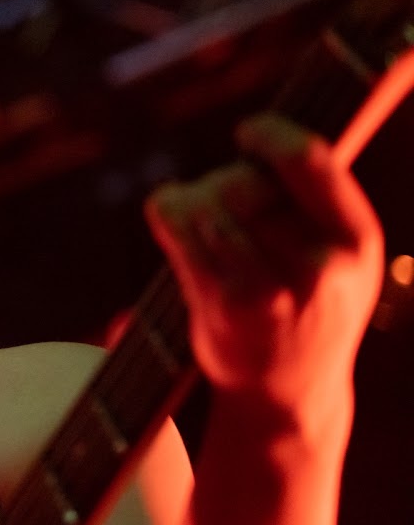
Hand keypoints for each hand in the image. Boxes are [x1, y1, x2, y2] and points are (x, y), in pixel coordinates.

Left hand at [144, 113, 383, 430]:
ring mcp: (275, 290)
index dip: (270, 136)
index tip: (247, 133)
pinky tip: (169, 215)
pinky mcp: (227, 307)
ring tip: (192, 215)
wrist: (288, 394)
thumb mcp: (338, 255)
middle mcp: (322, 265)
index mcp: (357, 240)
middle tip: (214, 196)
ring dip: (191, 200)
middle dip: (222, 181)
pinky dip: (168, 213)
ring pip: (209, 203)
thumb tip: (261, 130)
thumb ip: (312, 199)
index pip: (309, 159)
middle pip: (246, 183)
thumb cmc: (305, 307)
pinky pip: (181, 231)